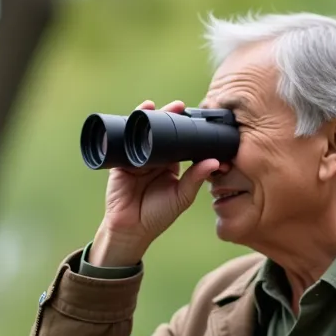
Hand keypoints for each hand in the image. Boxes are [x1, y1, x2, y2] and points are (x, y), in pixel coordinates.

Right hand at [90, 100, 221, 265]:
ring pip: (143, 134)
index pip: (179, 142)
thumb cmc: (158, 215)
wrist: (132, 229)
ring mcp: (136, 158)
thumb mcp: (182, 196)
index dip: (186, 130)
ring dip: (149, 118)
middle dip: (169, 117)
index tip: (196, 117)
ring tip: (156, 106)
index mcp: (170, 165)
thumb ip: (196, 178)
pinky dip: (128, 129)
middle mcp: (154, 159)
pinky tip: (134, 119)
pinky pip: (124, 142)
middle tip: (180, 106)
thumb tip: (214, 161)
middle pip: (161, 133)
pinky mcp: (121, 162)